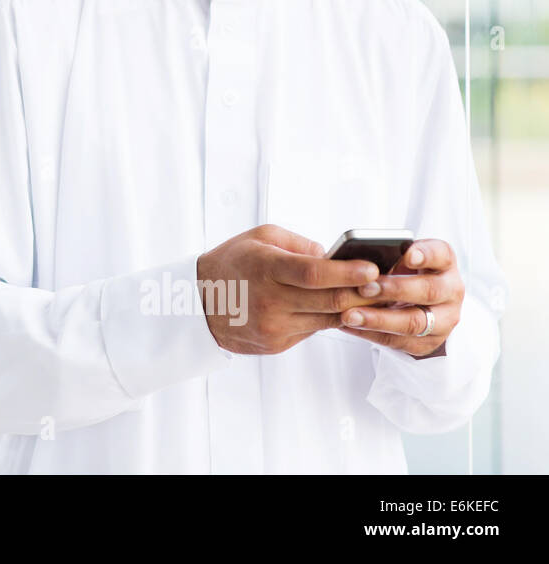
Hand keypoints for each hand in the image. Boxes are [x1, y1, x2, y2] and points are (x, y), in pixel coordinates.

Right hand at [196, 224, 383, 354]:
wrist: (198, 302)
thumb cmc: (232, 262)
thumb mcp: (260, 237)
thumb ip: (300, 244)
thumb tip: (335, 257)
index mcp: (266, 268)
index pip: (315, 274)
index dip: (347, 273)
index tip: (372, 268)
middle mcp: (270, 301)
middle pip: (329, 301)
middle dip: (361, 293)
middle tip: (382, 285)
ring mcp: (274, 327)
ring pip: (327, 320)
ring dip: (352, 310)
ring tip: (369, 297)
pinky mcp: (277, 343)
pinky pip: (313, 330)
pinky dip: (327, 319)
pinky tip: (338, 308)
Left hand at [336, 238, 460, 358]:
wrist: (420, 305)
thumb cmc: (404, 273)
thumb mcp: (400, 258)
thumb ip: (386, 255)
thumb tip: (356, 259)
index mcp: (444, 263)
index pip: (441, 255)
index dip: (426, 255)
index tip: (408, 255)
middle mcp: (450, 291)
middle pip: (429, 291)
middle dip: (395, 289)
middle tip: (364, 287)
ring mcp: (444, 320)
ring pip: (414, 323)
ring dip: (379, 319)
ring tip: (350, 315)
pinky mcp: (428, 343)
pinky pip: (399, 342)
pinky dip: (371, 334)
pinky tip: (350, 326)